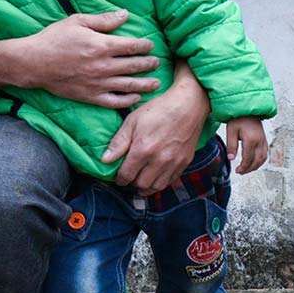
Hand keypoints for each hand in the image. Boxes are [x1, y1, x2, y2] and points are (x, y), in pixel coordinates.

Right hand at [17, 11, 160, 108]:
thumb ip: (104, 20)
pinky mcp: (90, 96)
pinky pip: (114, 101)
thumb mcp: (78, 22)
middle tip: (157, 62)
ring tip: (156, 83)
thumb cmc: (54, 39)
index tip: (150, 45)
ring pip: (129, 85)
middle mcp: (103, 66)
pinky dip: (128, 100)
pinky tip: (136, 97)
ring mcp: (98, 83)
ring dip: (146, 84)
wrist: (33, 63)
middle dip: (149, 64)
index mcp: (102, 46)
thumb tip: (125, 14)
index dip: (145, 46)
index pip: (132, 46)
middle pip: (135, 66)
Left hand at [100, 75, 208, 192]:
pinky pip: (170, 181)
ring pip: (156, 187)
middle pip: (141, 184)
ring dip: (146, 187)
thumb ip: (118, 142)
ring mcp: (173, 162)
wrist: (188, 105)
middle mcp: (158, 160)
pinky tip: (156, 176)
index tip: (119, 177)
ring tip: (141, 180)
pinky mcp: (184, 162)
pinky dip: (161, 182)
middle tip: (130, 177)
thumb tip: (105, 160)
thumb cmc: (159, 109)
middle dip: (132, 183)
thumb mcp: (133, 121)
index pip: (126, 175)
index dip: (120, 179)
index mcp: (143, 149)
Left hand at [223, 117, 269, 174]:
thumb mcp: (231, 131)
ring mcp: (264, 140)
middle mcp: (260, 141)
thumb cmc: (238, 119)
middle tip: (240, 172)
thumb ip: (231, 146)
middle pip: (257, 160)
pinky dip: (260, 161)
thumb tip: (231, 159)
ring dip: (255, 166)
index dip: (243, 167)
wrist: (248, 109)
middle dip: (249, 169)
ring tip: (246, 169)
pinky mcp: (264, 140)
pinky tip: (253, 162)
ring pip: (263, 158)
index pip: (248, 158)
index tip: (237, 171)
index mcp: (251, 139)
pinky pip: (265, 154)